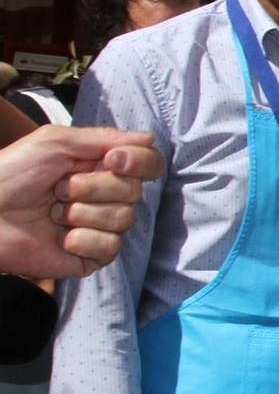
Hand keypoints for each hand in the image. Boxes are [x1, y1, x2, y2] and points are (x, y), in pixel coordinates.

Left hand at [0, 126, 163, 278]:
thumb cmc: (9, 175)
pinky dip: (81, 240)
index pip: (148, 163)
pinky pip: (110, 247)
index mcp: (101, 167)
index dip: (139, 162)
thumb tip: (148, 137)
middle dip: (93, 188)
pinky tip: (58, 238)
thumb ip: (103, 138)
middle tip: (58, 189)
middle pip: (134, 192)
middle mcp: (106, 197)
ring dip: (81, 214)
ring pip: (123, 219)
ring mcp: (100, 227)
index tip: (112, 160)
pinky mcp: (92, 256)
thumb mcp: (54, 142)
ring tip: (52, 214)